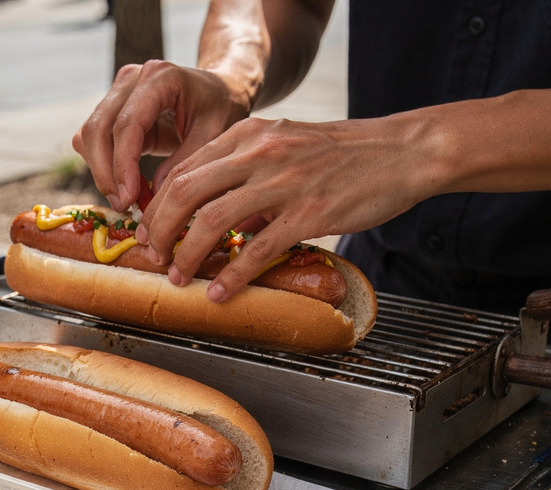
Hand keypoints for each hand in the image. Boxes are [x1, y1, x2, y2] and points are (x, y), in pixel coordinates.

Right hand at [73, 60, 252, 211]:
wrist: (219, 90)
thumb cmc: (221, 109)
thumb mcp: (215, 136)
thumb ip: (185, 164)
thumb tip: (152, 197)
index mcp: (160, 77)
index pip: (127, 123)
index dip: (122, 165)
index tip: (128, 198)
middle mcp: (131, 78)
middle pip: (98, 128)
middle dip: (106, 173)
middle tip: (123, 205)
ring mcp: (117, 91)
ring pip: (88, 135)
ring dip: (101, 171)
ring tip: (125, 200)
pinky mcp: (111, 108)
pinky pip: (91, 139)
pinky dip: (102, 165)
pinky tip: (124, 184)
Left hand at [138, 115, 437, 301]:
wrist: (401, 152)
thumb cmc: (344, 155)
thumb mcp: (286, 147)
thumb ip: (248, 174)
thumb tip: (220, 218)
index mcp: (249, 135)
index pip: (184, 168)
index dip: (158, 204)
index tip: (149, 230)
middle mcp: (259, 153)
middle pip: (186, 192)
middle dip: (161, 229)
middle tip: (153, 256)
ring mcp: (284, 182)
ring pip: (213, 220)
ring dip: (188, 254)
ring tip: (179, 277)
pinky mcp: (310, 212)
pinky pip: (258, 249)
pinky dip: (232, 275)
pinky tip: (219, 293)